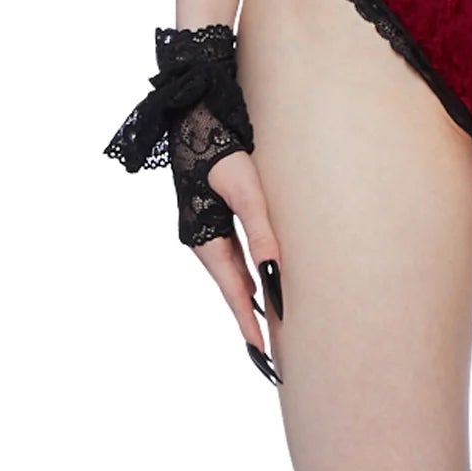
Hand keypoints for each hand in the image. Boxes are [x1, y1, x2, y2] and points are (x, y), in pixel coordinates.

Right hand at [201, 146, 285, 385]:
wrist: (197, 120)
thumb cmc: (222, 152)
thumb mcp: (246, 190)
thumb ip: (260, 230)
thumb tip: (273, 271)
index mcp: (204, 238)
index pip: (232, 289)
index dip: (247, 319)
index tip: (260, 349)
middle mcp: (203, 239)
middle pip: (231, 287)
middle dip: (248, 317)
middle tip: (267, 351)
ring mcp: (207, 230)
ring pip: (232, 273)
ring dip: (248, 297)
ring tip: (267, 325)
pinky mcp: (215, 218)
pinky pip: (232, 256)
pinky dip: (246, 274)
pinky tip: (258, 282)